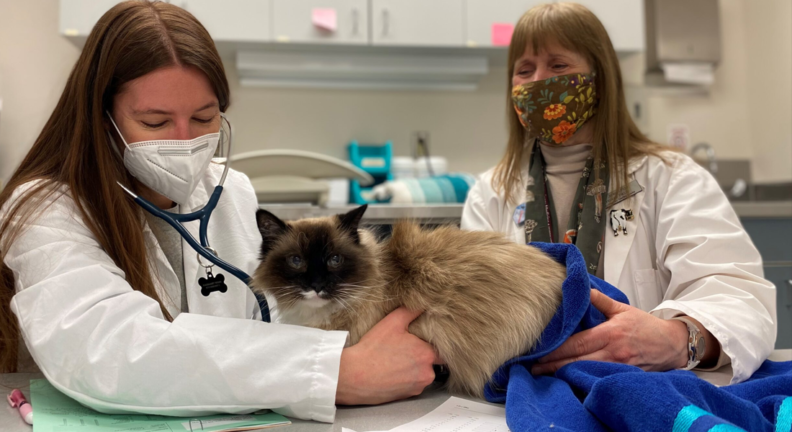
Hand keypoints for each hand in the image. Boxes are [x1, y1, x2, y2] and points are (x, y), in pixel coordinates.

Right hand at [336, 307, 440, 404]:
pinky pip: (414, 385)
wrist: (354, 376)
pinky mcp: (408, 396)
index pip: (441, 349)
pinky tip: (394, 372)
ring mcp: (418, 386)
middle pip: (433, 362)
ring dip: (415, 369)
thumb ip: (411, 311)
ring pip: (423, 374)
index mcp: (426, 353)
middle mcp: (426, 372)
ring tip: (397, 361)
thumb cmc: (373, 350)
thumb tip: (423, 305)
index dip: (431, 343)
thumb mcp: (392, 323)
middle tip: (406, 350)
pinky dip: (407, 380)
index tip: (420, 341)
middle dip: (423, 356)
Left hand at [531, 289, 688, 374]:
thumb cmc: (647, 326)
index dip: (556, 351)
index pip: (576, 344)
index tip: (539, 354)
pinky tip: (569, 380)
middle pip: (576, 361)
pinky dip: (583, 380)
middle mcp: (612, 352)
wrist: (672, 344)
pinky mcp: (624, 376)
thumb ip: (601, 301)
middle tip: (534, 368)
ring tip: (545, 374)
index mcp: (609, 333)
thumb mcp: (623, 309)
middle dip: (553, 366)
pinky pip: (600, 379)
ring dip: (565, 374)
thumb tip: (583, 288)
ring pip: (586, 372)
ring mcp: (618, 367)